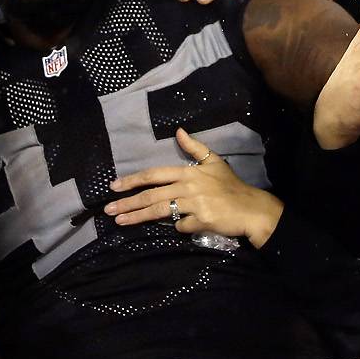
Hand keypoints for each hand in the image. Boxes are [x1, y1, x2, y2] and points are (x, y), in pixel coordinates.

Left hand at [104, 128, 283, 246]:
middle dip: (128, 202)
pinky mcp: (201, 220)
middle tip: (108, 209)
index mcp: (188, 172)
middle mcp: (188, 186)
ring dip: (137, 217)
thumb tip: (178, 131)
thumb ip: (194, 148)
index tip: (114, 186)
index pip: (154, 174)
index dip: (133, 180)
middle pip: (151, 195)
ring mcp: (194, 204)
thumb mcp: (214, 162)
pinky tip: (184, 226)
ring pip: (159, 211)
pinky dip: (179, 228)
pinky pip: (181, 226)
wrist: (251, 208)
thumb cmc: (231, 186)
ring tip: (120, 221)